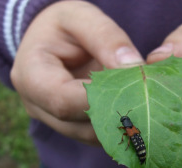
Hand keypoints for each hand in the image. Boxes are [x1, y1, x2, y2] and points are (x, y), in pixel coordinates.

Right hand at [11, 1, 142, 144]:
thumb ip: (106, 38)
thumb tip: (134, 67)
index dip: (101, 99)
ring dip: (119, 124)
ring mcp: (52, 120)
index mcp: (31, 77)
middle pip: (79, 125)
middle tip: (149, 101)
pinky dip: (115, 127)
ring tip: (144, 106)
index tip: (134, 88)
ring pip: (90, 136)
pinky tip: (132, 112)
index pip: (64, 100)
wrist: (50, 41)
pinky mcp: (68, 125)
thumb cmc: (62, 27)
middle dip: (116, 114)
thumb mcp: (80, 18)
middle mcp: (38, 106)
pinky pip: (94, 135)